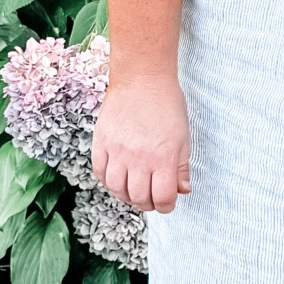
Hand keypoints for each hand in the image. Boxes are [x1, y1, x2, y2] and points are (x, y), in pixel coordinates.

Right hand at [93, 73, 191, 214]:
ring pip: (117, 189)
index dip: (166, 206)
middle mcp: (139, 157)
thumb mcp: (183, 136)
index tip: (166, 202)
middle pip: (139, 198)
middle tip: (150, 198)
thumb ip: (181, 166)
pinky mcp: (101, 142)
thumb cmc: (166, 103)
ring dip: (126, 196)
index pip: (162, 198)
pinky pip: (100, 173)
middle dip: (147, 204)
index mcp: (164, 157)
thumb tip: (182, 190)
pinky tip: (117, 177)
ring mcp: (117, 150)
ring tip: (133, 190)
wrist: (142, 77)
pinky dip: (108, 181)